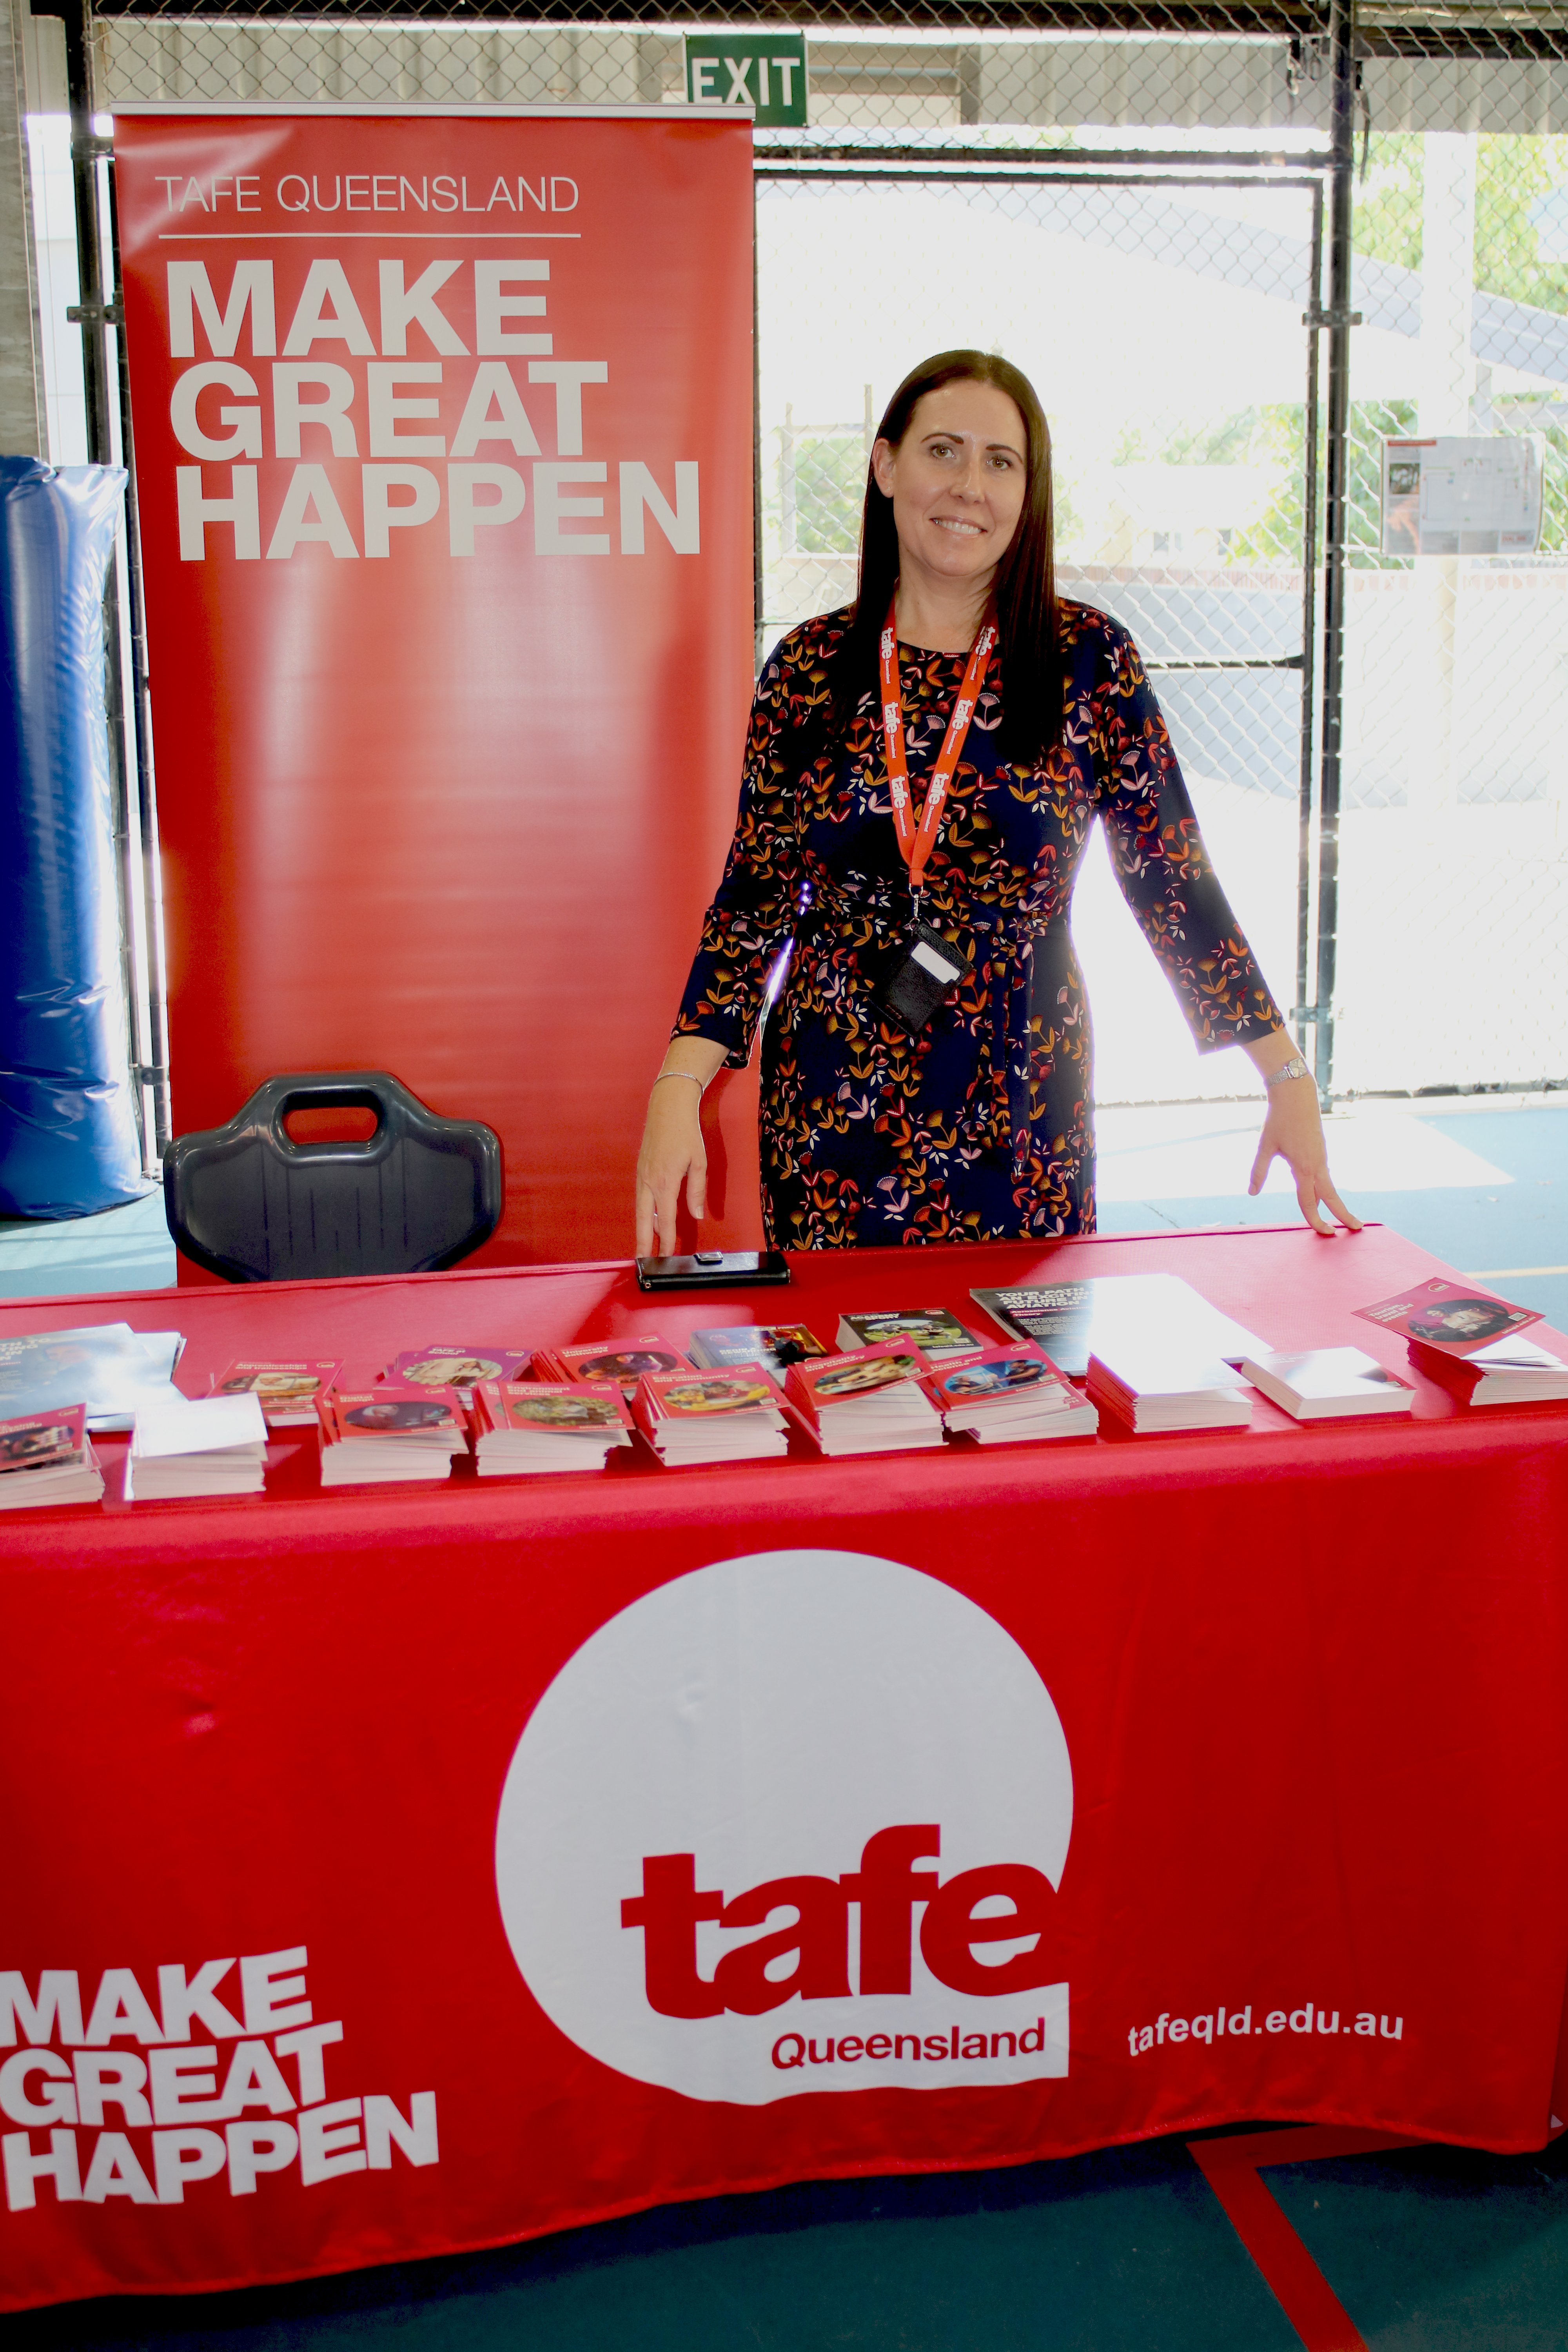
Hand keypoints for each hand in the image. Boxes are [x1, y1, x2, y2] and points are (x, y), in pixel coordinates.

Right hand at [635, 1074, 709, 1258]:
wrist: (667, 1108)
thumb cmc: (686, 1132)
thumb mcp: (699, 1162)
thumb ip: (697, 1191)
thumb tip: (698, 1214)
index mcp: (665, 1182)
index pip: (665, 1220)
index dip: (666, 1241)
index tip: (666, 1256)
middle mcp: (649, 1182)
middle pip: (644, 1221)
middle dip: (644, 1243)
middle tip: (643, 1261)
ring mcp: (642, 1176)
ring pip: (640, 1210)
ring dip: (642, 1230)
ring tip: (646, 1248)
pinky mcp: (640, 1171)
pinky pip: (640, 1198)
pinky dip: (643, 1214)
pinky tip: (649, 1221)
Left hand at [1248, 1075, 1361, 1236]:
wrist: (1297, 1095)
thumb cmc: (1279, 1120)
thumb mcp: (1265, 1147)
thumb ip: (1259, 1171)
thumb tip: (1252, 1192)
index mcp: (1303, 1168)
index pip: (1310, 1203)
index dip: (1316, 1220)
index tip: (1325, 1233)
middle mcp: (1318, 1165)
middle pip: (1332, 1197)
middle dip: (1343, 1215)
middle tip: (1355, 1230)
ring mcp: (1322, 1158)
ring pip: (1328, 1186)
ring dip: (1334, 1203)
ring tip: (1341, 1218)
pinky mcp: (1322, 1152)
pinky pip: (1324, 1176)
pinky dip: (1325, 1189)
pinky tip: (1321, 1197)